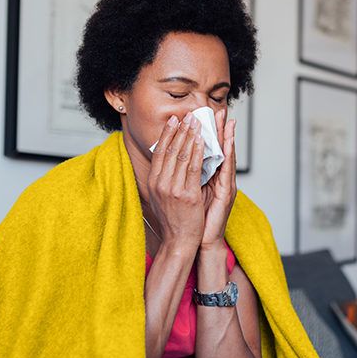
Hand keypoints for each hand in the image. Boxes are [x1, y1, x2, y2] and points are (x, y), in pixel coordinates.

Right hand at [148, 112, 205, 251]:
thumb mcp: (160, 198)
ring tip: (197, 122)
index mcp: (153, 183)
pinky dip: (199, 152)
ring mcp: (173, 189)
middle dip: (180, 130)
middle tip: (187, 115)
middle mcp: (160, 184)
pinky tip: (203, 141)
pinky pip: (194, 168)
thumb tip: (164, 162)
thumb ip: (162, 180)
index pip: (159, 153)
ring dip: (190, 136)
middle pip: (170, 150)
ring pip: (182, 156)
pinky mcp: (188, 195)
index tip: (173, 121)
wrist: (178, 242)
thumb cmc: (173, 221)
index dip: (167, 135)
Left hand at [200, 108, 236, 249]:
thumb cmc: (194, 219)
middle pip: (222, 150)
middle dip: (222, 130)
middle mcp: (221, 180)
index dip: (212, 134)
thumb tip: (178, 162)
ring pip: (227, 156)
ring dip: (228, 137)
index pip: (212, 151)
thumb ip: (188, 177)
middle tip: (221, 111)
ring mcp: (226, 186)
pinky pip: (226, 169)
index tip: (210, 116)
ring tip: (228, 120)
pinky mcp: (226, 193)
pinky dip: (226, 154)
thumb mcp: (188, 192)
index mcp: (211, 178)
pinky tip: (226, 142)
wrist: (199, 241)